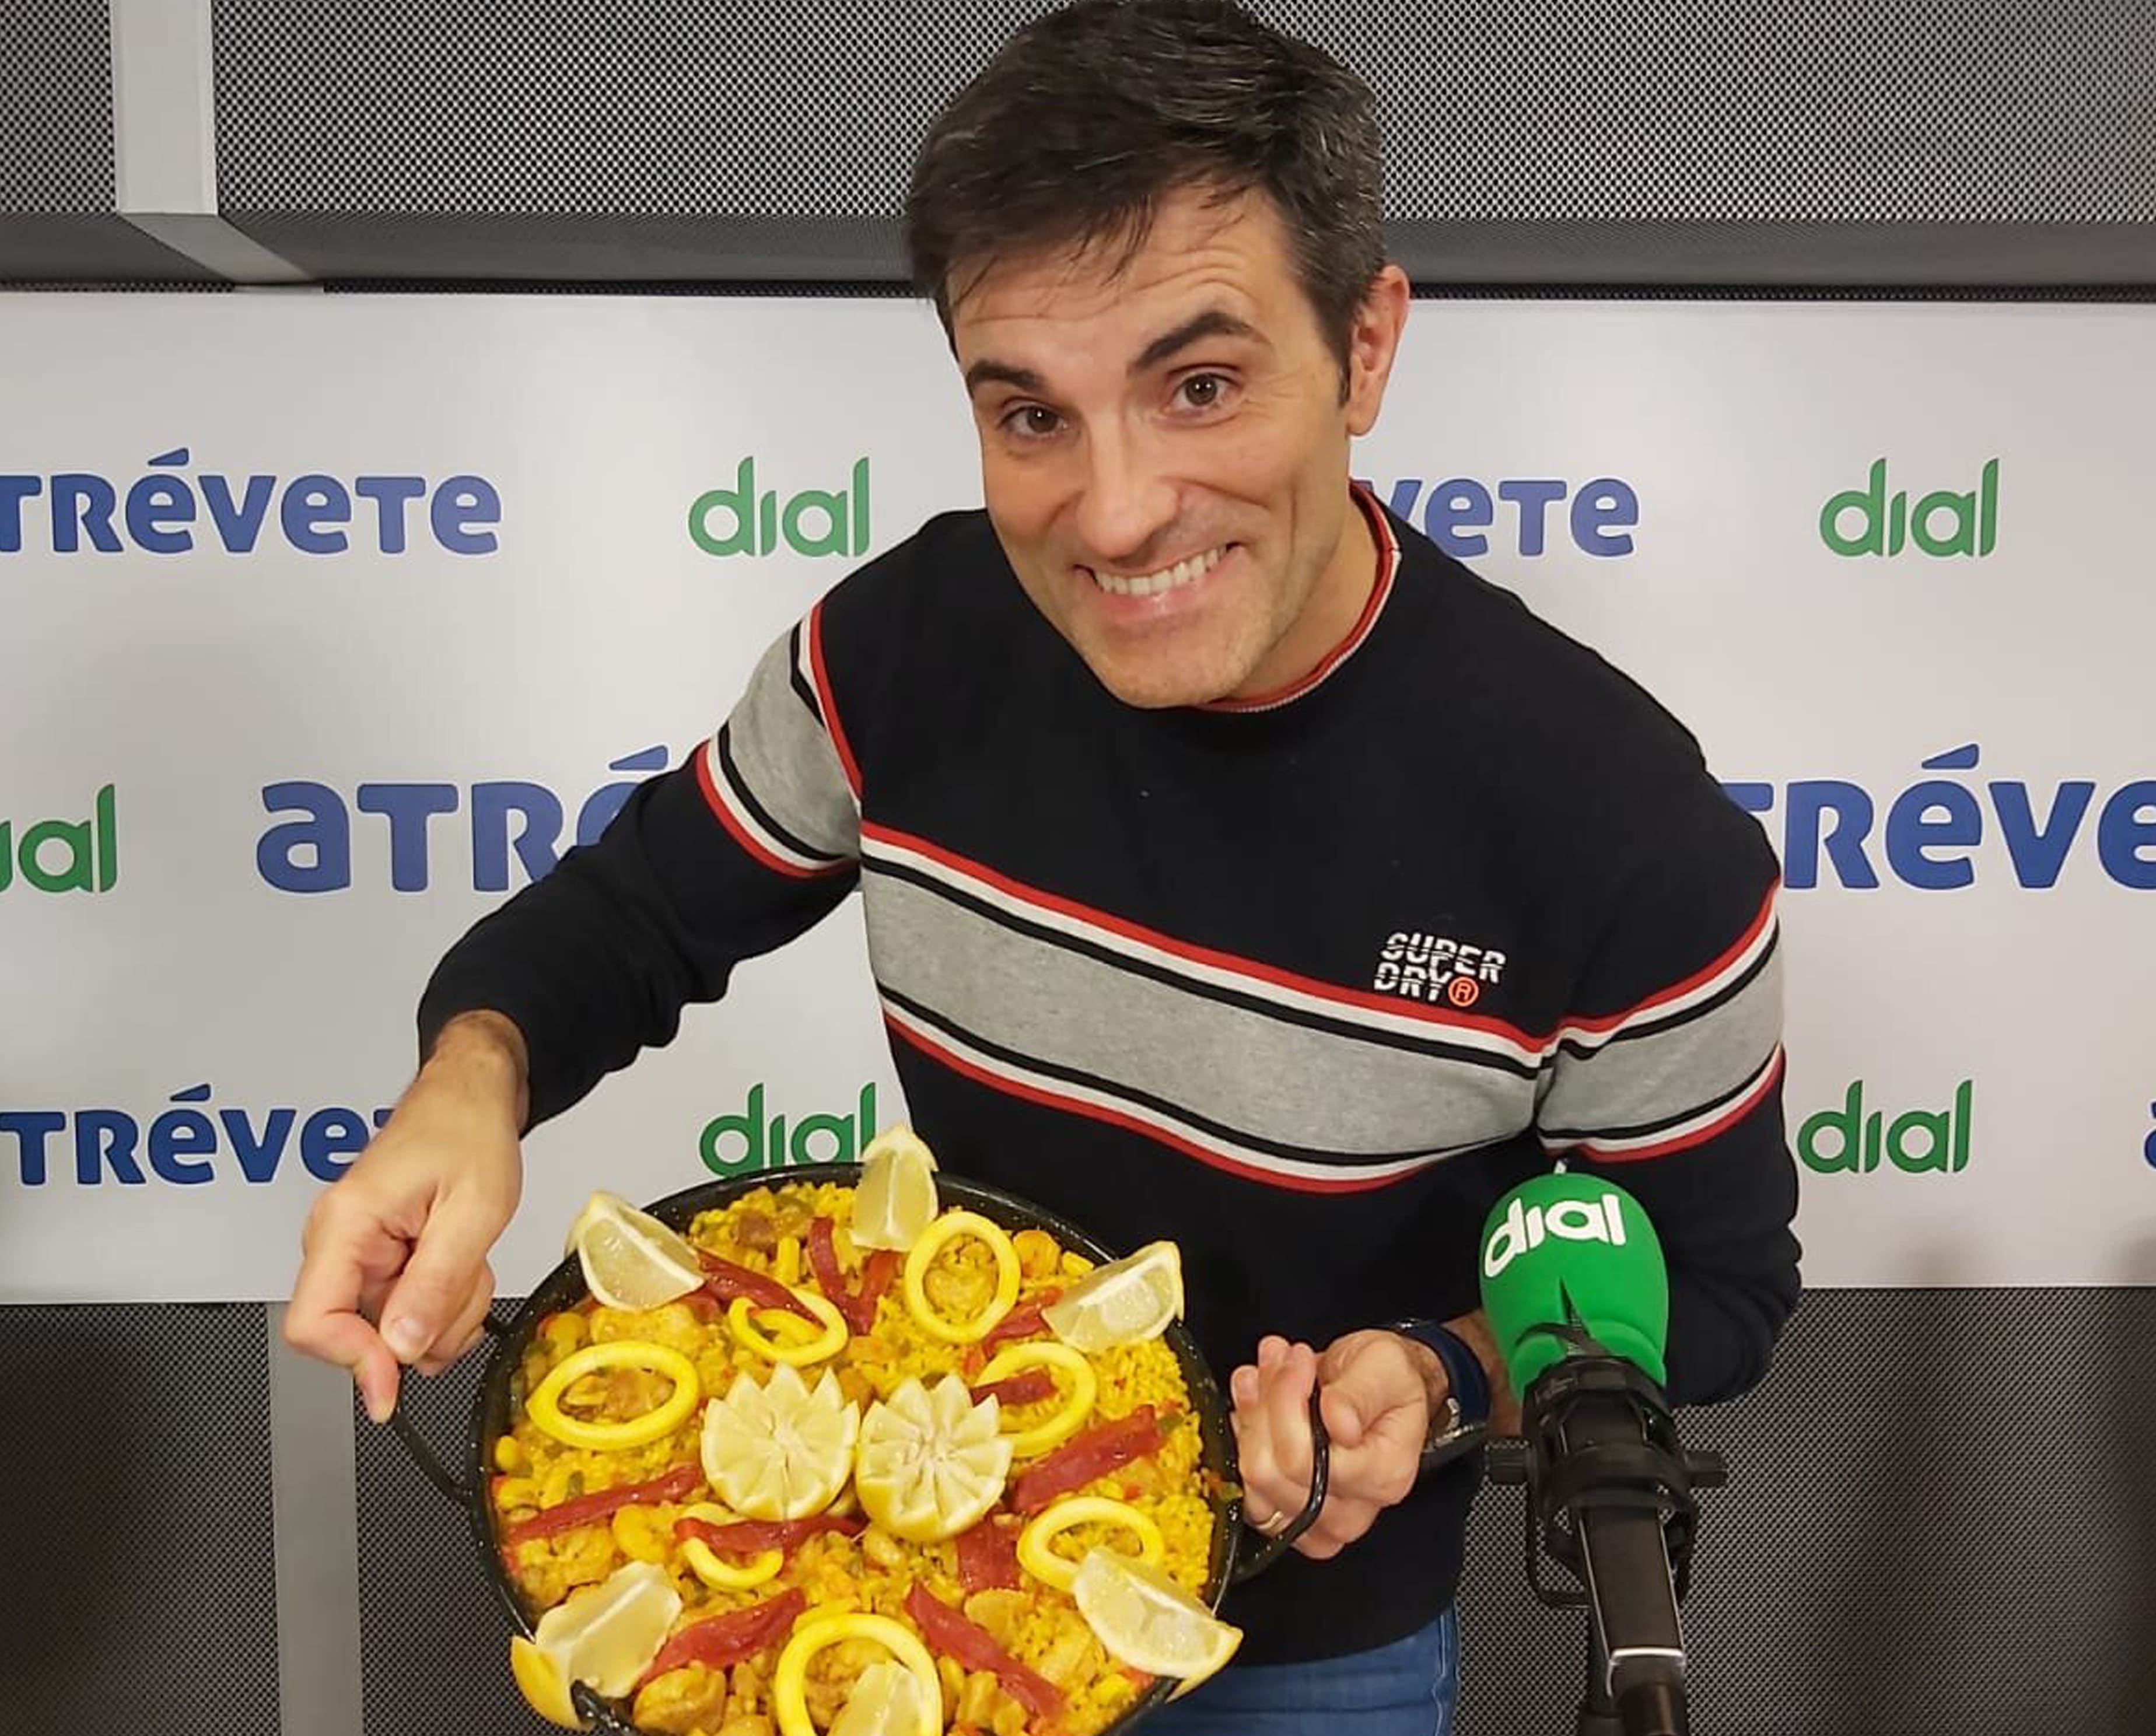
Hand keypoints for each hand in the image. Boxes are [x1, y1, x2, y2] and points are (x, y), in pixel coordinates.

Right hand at [282, 1014, 527, 1421]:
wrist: (471, 1095)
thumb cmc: (468, 1131)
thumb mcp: (474, 1212)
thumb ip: (436, 1284)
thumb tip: (402, 1349)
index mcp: (346, 1223)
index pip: (313, 1323)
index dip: (353, 1363)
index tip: (394, 1386)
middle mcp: (337, 1239)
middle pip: (359, 1334)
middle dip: (425, 1328)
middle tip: (468, 1285)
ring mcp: (356, 1251)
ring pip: (391, 1327)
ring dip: (444, 1311)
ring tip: (470, 1259)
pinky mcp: (378, 1257)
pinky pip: (405, 1307)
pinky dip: (444, 1299)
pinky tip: (461, 1262)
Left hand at [1228, 1329, 1441, 1560]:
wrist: (1384, 1390)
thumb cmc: (1388, 1380)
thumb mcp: (1385, 1365)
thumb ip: (1359, 1393)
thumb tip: (1338, 1421)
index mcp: (1383, 1475)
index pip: (1302, 1459)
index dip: (1285, 1402)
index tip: (1297, 1360)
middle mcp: (1352, 1510)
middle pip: (1270, 1472)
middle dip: (1265, 1404)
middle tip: (1280, 1360)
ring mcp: (1318, 1521)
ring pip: (1252, 1481)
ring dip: (1251, 1419)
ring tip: (1267, 1377)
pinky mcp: (1289, 1515)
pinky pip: (1245, 1489)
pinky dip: (1242, 1439)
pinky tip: (1255, 1405)